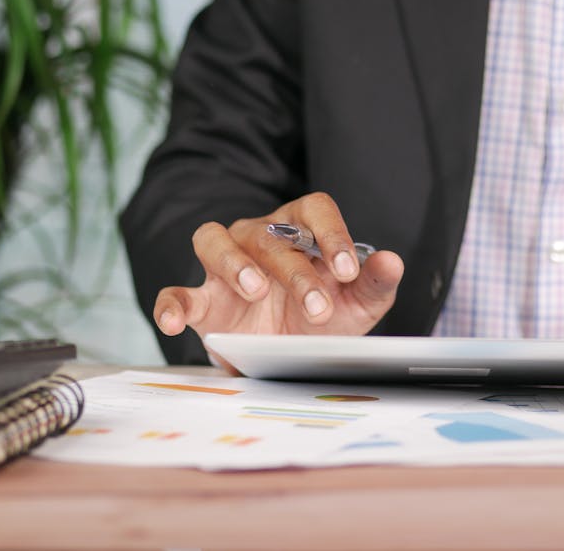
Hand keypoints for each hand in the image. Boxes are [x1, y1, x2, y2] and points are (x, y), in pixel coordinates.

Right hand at [154, 192, 404, 343]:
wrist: (290, 354)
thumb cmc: (324, 316)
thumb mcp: (357, 305)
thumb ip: (375, 283)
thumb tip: (392, 260)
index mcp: (300, 228)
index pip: (314, 209)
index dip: (331, 234)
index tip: (347, 270)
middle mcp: (259, 237)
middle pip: (269, 234)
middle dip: (296, 272)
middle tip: (317, 309)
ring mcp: (224, 265)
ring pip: (213, 240)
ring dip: (233, 263)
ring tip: (255, 291)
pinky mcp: (202, 301)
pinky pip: (175, 293)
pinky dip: (170, 305)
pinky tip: (175, 323)